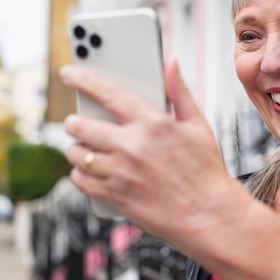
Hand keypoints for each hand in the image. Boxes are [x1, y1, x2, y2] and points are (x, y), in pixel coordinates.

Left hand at [61, 57, 237, 245]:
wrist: (209, 215)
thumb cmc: (207, 171)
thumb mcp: (198, 126)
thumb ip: (180, 92)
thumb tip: (171, 63)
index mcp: (153, 124)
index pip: (108, 93)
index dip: (84, 79)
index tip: (69, 73)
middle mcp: (132, 146)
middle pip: (82, 126)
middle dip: (75, 122)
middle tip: (77, 123)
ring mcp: (120, 173)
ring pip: (78, 154)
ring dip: (78, 150)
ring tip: (88, 149)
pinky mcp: (115, 196)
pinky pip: (80, 181)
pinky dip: (80, 175)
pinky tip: (91, 172)